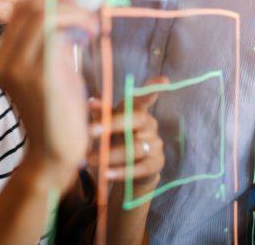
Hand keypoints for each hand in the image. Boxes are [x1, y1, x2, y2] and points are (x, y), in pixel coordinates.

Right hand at [0, 0, 98, 192]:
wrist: (53, 154)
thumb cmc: (56, 112)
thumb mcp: (49, 71)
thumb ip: (53, 44)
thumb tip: (70, 12)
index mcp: (1, 58)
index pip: (21, 11)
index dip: (52, 1)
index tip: (76, 11)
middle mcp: (5, 60)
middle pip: (30, 8)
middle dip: (65, 3)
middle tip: (89, 16)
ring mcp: (20, 68)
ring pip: (44, 15)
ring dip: (75, 12)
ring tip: (93, 27)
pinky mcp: (41, 77)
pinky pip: (57, 33)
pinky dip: (79, 24)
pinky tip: (91, 35)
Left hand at [87, 76, 167, 190]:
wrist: (130, 169)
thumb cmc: (117, 138)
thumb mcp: (108, 124)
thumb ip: (101, 112)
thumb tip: (90, 101)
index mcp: (137, 110)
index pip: (144, 97)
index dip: (153, 88)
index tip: (164, 80)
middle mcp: (150, 124)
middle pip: (136, 120)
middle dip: (113, 124)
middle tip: (90, 131)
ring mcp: (155, 144)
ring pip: (135, 147)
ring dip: (110, 154)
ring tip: (90, 159)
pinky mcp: (156, 164)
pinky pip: (139, 168)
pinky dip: (121, 172)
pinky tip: (106, 174)